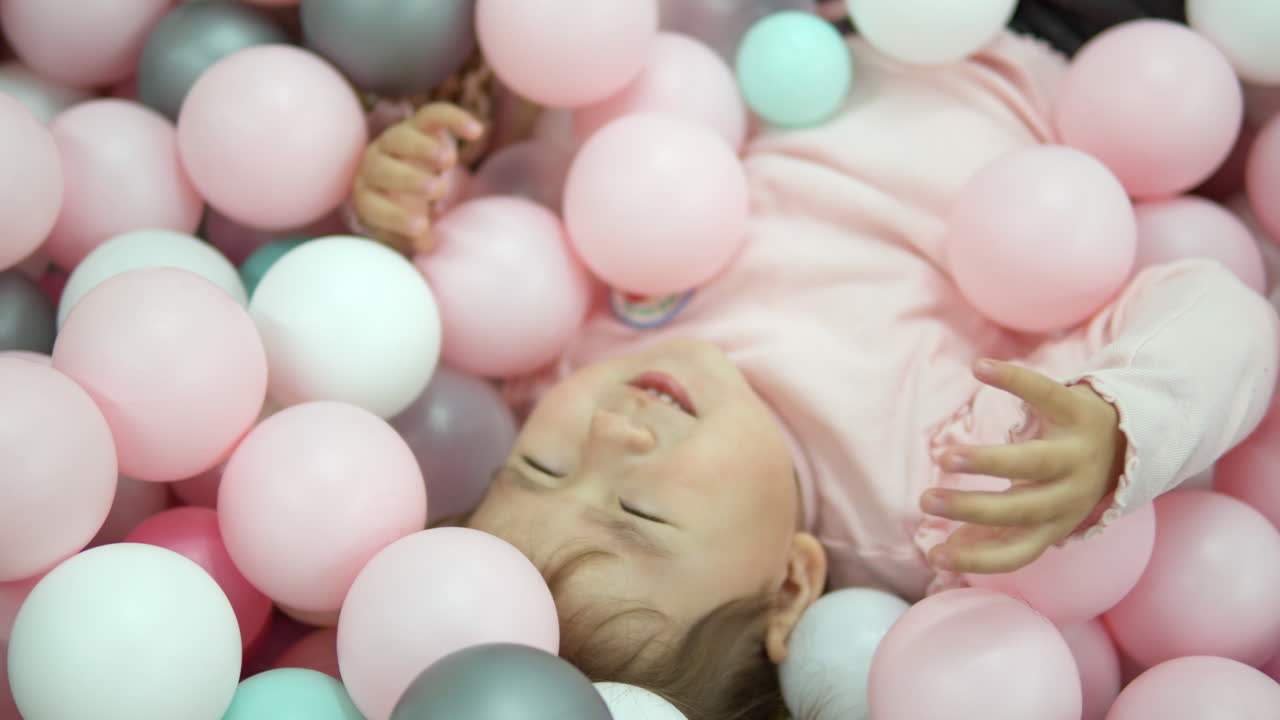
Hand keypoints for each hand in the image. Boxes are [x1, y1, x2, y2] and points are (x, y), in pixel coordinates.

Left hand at [350, 102, 483, 253]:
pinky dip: (454, 119)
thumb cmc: (405, 212)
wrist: (402, 179)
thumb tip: (428, 246)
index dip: (396, 218)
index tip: (424, 228)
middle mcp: (373, 165)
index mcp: (367, 197)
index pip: (375, 207)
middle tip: (438, 191)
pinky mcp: (417, 123)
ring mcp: (393, 140)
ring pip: (402, 136)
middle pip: (383, 168)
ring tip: (450, 162)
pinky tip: (477, 131)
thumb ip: (415, 240)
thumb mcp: (406, 232)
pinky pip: (432, 115)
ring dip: (424, 148)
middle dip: (409, 179)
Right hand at [920, 359, 1125, 573]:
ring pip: (1032, 462)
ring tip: (943, 456)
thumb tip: (943, 552)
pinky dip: (1012, 379)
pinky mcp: (1078, 410)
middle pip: (1022, 508)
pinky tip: (978, 369)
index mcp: (1058, 523)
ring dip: (986, 461)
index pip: (1019, 553)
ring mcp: (1077, 452)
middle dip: (972, 507)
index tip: (932, 555)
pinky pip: (1044, 393)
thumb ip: (994, 531)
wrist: (1125, 437)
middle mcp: (1073, 493)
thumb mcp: (1039, 511)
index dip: (977, 560)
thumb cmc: (1062, 479)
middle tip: (927, 500)